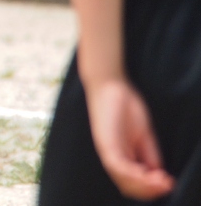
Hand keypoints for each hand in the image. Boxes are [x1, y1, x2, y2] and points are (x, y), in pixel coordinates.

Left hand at [86, 78, 173, 199]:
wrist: (111, 85)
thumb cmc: (125, 107)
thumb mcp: (143, 135)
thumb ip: (149, 154)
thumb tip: (159, 173)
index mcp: (121, 157)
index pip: (134, 183)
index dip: (151, 188)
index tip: (169, 184)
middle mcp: (112, 158)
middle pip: (129, 187)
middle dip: (149, 191)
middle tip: (167, 184)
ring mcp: (108, 151)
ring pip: (124, 181)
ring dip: (145, 186)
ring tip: (162, 182)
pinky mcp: (105, 143)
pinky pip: (118, 166)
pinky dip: (135, 174)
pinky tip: (149, 174)